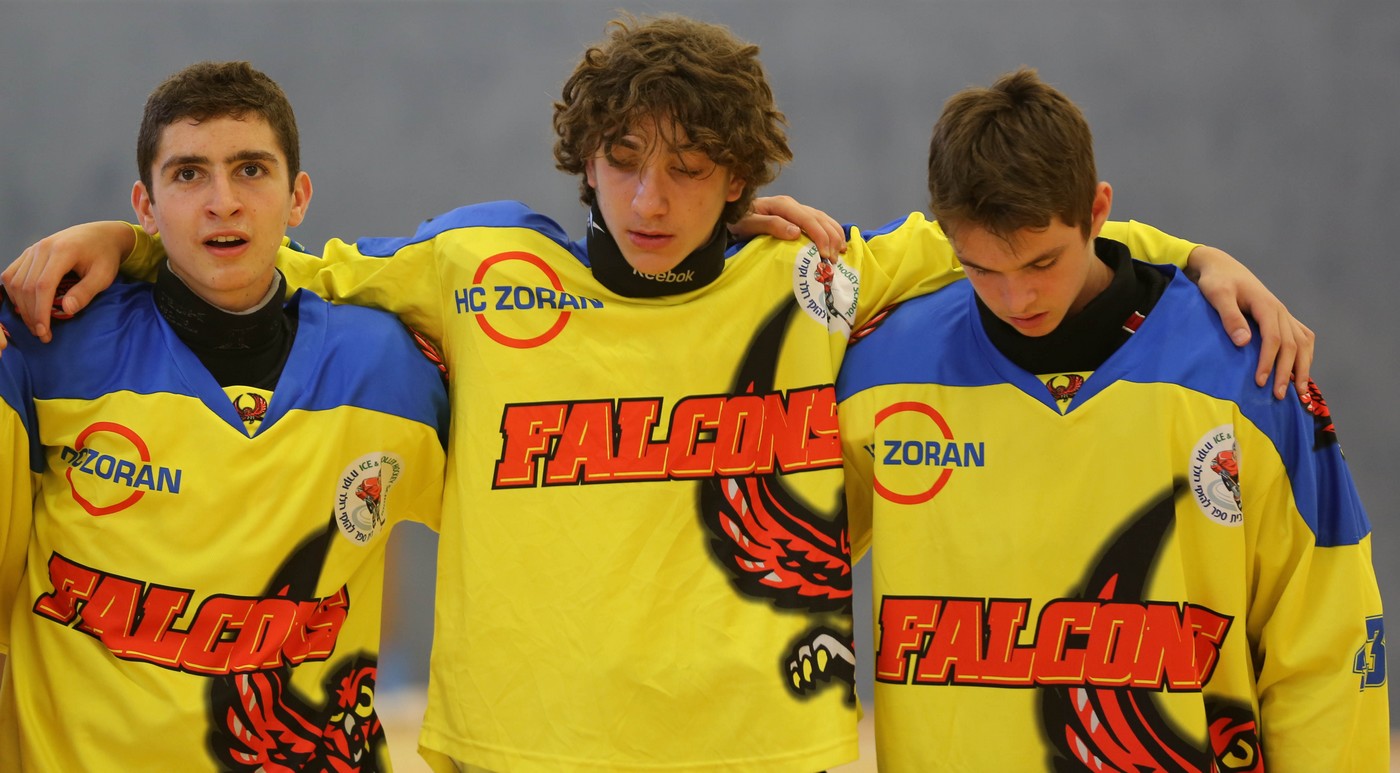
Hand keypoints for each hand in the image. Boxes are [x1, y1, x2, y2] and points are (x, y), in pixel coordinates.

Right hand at [0, 221, 133, 341]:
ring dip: (21, 306)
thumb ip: (86, 292)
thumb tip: (66, 310)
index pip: (43, 285)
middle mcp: (42, 247)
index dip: (40, 311)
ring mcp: (32, 249)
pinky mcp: (28, 253)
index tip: (45, 332)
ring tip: (35, 324)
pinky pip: (12, 274)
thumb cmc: (105, 256)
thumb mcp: (104, 275)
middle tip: (42, 334)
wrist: (101, 235)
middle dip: (31, 314)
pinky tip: (25, 307)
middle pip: (26, 286)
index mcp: (62, 251)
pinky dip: (14, 293)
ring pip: (14, 281)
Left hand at [729, 195, 846, 261]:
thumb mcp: (749, 223)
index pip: (807, 219)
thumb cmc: (739, 220)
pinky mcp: (798, 216)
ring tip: (840, 252)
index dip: (819, 236)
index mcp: (783, 205)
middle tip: (833, 259)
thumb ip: (771, 225)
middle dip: (830, 239)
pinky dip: (831, 231)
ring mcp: (796, 209)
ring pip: (823, 219)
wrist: (733, 215)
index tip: (825, 254)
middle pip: (819, 219)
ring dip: (834, 235)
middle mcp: (792, 205)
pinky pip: (820, 221)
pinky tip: (836, 242)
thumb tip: (795, 232)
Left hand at [1187, 244, 1314, 398]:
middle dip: (1287, 372)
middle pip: (1292, 345)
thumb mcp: (1218, 295)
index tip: (1260, 382)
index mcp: (1267, 306)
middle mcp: (1280, 311)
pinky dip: (1304, 356)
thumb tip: (1244, 342)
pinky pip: (1302, 337)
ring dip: (1303, 367)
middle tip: (1278, 396)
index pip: (1274, 339)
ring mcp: (1283, 315)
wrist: (1221, 267)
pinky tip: (1300, 373)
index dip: (1269, 362)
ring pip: (1303, 343)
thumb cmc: (1216, 281)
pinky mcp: (1281, 319)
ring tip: (1300, 392)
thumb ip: (1230, 317)